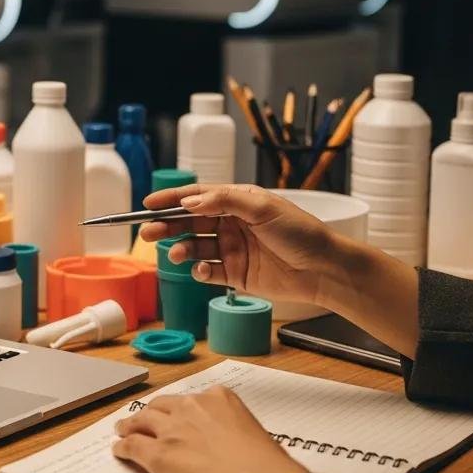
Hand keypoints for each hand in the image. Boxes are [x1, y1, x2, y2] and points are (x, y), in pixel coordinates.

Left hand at [113, 386, 307, 472]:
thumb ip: (233, 430)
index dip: (179, 409)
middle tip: (144, 419)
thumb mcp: (252, 432)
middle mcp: (191, 407)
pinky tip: (119, 451)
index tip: (177, 415)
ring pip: (141, 420)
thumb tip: (232, 445)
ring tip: (122, 429)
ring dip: (130, 425)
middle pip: (162, 405)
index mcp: (218, 398)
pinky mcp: (157, 454)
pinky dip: (123, 447)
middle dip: (151, 412)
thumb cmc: (264, 464)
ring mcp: (171, 429)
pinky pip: (132, 445)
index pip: (191, 400)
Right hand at [139, 183, 342, 304]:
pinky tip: (199, 270)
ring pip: (195, 247)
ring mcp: (233, 250)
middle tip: (147, 232)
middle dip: (166, 226)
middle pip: (189, 222)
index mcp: (237, 202)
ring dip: (180, 249)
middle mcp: (232, 224)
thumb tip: (189, 202)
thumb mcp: (263, 207)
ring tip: (175, 254)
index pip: (197, 197)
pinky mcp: (236, 275)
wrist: (325, 269)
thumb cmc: (301, 233)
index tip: (147, 204)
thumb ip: (223, 201)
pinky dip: (199, 271)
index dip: (171, 199)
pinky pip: (208, 272)